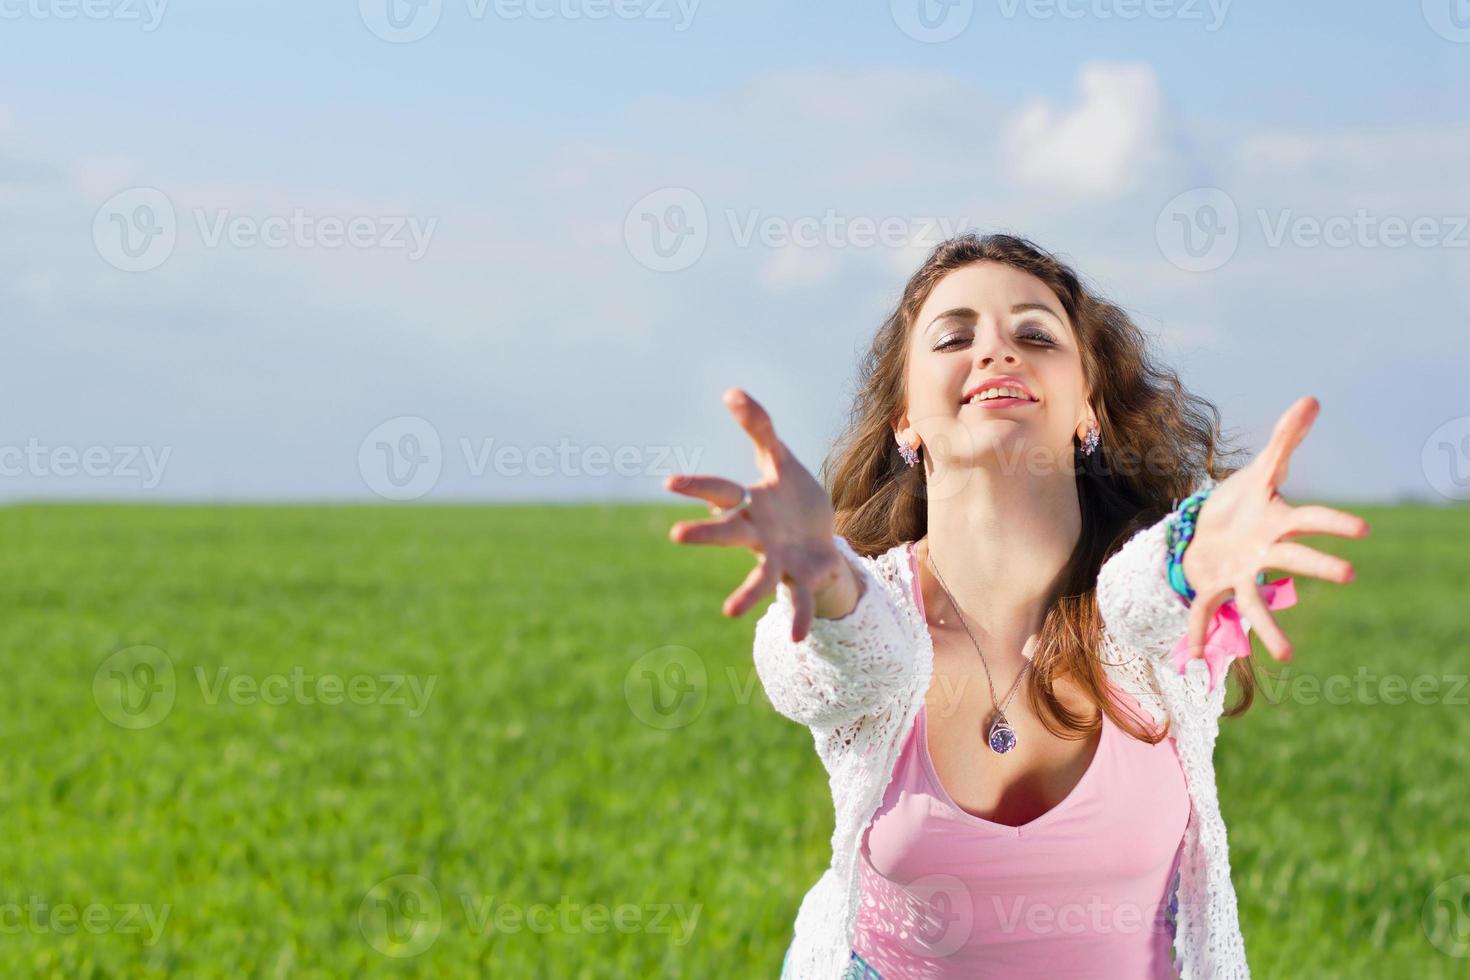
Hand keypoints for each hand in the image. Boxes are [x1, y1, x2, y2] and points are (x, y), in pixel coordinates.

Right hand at [664, 387, 851, 642]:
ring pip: (760, 576)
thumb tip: (732, 391)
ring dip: (746, 594)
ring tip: (729, 613)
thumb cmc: (792, 498)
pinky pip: (798, 598)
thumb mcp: (780, 460)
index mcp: (750, 504)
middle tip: (677, 535)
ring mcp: (778, 559)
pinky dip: (797, 617)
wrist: (821, 538)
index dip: (697, 486)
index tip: (670, 482)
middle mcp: (757, 535)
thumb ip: (759, 428)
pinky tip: (796, 638)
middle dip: (706, 533)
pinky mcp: (802, 577)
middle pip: (729, 533)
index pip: (721, 491)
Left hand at [1181, 396, 1370, 662]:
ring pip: (1253, 602)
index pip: (1310, 520)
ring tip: (1284, 657)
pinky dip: (1198, 634)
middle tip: (1348, 574)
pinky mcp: (1210, 586)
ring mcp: (1238, 573)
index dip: (1334, 523)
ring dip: (1267, 628)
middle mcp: (1262, 554)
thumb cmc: (1243, 502)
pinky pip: (1204, 612)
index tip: (1362, 530)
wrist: (1209, 529)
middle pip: (1292, 559)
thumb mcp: (1260, 469)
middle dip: (1317, 565)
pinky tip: (1192, 659)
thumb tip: (1312, 399)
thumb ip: (1285, 439)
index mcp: (1276, 524)